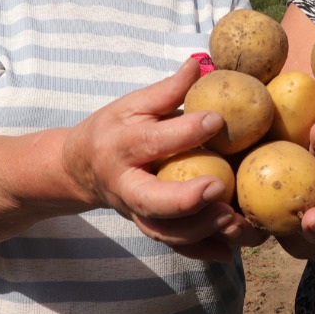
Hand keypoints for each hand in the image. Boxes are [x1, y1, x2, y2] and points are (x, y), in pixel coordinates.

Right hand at [60, 58, 265, 260]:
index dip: (184, 132)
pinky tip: (230, 250)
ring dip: (200, 230)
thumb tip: (201, 61)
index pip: (153, 140)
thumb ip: (168, 89)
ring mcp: (135, 212)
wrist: (79, 169)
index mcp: (122, 146)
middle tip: (219, 188)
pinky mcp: (147, 228)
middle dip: (184, 199)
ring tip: (235, 221)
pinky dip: (200, 252)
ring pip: (163, 231)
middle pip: (150, 199)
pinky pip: (173, 247)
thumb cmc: (113, 129)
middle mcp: (125, 184)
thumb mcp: (132, 104)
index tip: (217, 120)